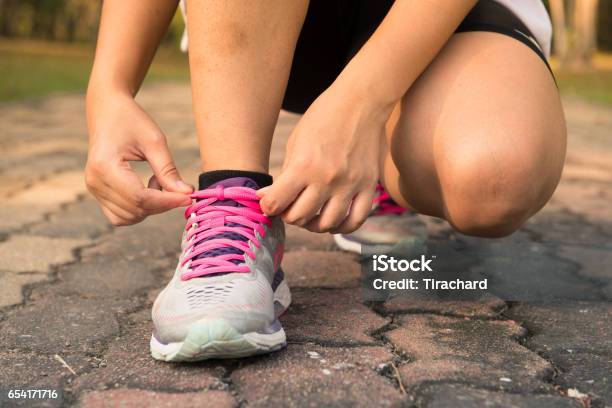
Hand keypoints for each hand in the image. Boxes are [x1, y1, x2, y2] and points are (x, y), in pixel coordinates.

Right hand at [85, 91, 192, 225]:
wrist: (107, 109)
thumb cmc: (131, 120)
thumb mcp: (154, 141)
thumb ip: (168, 170)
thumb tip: (187, 194)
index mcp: (105, 166)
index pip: (140, 197)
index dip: (167, 201)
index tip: (189, 197)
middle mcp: (95, 182)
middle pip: (135, 209)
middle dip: (162, 205)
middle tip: (181, 188)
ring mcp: (93, 189)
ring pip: (128, 217)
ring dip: (151, 207)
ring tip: (159, 180)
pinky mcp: (98, 192)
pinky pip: (121, 214)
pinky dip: (139, 208)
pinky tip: (148, 187)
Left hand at [259, 86, 390, 232]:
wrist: (360, 102)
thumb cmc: (323, 118)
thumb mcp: (296, 142)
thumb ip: (285, 174)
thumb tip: (266, 199)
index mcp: (303, 166)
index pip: (276, 204)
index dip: (268, 207)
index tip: (270, 203)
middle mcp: (326, 179)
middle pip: (300, 218)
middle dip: (289, 215)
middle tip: (290, 207)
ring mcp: (350, 185)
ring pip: (327, 224)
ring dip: (314, 224)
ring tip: (311, 215)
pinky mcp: (368, 186)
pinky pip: (356, 220)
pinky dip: (342, 227)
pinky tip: (334, 220)